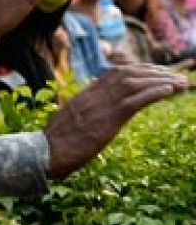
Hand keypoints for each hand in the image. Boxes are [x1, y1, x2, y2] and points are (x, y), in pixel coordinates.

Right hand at [44, 65, 188, 176]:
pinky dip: (155, 93)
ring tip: (179, 83)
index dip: (139, 70)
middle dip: (154, 72)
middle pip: (128, 73)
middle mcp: (93, 96)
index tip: (155, 73)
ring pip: (134, 84)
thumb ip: (83, 114)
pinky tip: (170, 91)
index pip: (115, 73)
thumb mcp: (69, 122)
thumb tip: (92, 116)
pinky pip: (135, 101)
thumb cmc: (54, 145)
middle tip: (174, 76)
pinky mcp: (107, 120)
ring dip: (160, 81)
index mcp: (85, 95)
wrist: (45, 154)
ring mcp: (100, 106)